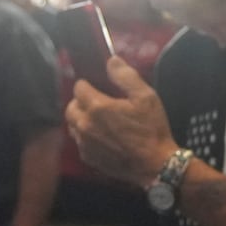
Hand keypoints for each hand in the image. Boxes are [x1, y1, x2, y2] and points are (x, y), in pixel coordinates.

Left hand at [65, 56, 177, 188]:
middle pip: (71, 107)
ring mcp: (85, 143)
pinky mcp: (88, 158)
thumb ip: (126, 76)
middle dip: (81, 101)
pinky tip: (103, 137)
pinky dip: (87, 136)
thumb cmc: (152, 129)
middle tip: (98, 102)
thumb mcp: (146, 97)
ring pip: (73, 125)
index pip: (79, 88)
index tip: (98, 86)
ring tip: (100, 120)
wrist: (155, 164)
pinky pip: (80, 142)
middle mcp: (85, 125)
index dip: (88, 84)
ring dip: (82, 119)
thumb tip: (111, 61)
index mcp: (98, 107)